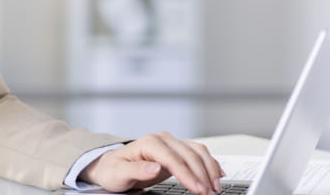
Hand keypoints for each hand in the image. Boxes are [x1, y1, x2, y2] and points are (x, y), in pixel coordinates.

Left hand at [80, 132, 223, 194]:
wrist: (112, 166)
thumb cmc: (114, 170)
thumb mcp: (119, 174)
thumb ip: (136, 170)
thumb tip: (155, 167)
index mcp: (149, 143)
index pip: (173, 159)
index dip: (188, 175)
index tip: (198, 189)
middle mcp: (162, 139)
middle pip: (189, 155)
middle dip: (203, 175)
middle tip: (210, 193)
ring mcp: (171, 143)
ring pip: (198, 152)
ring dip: (209, 169)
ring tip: (215, 188)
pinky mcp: (177, 150)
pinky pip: (198, 153)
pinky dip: (210, 163)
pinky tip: (217, 174)